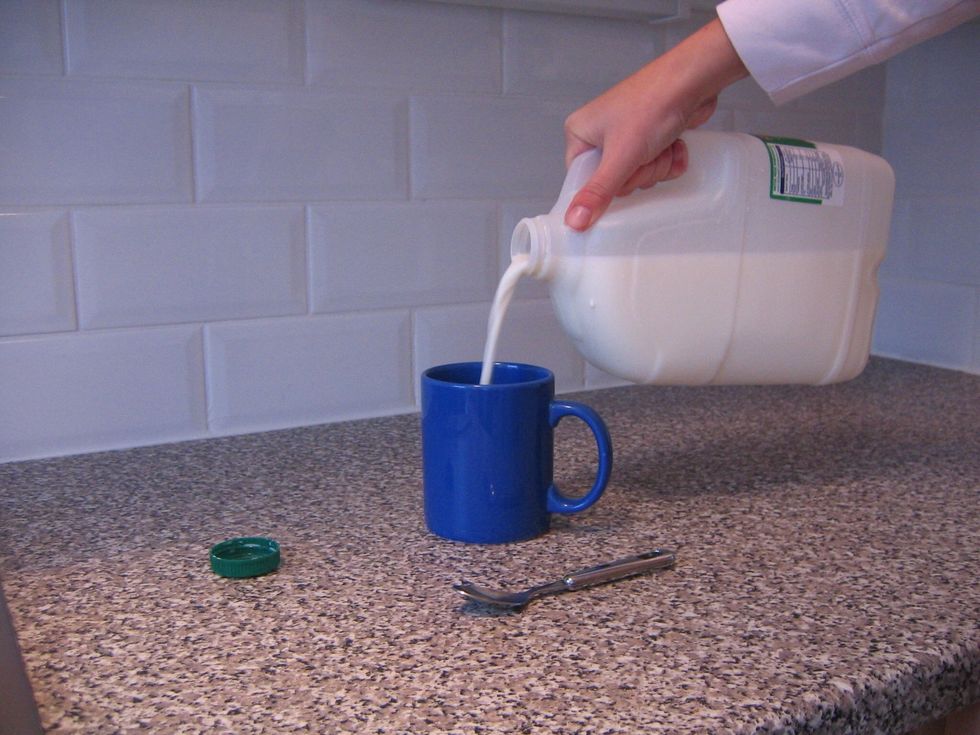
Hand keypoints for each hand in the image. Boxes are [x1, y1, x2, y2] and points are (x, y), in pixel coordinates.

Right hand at [563, 18, 747, 230]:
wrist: (693, 80)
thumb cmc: (652, 104)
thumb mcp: (621, 156)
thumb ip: (598, 192)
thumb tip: (574, 222)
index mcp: (580, 134)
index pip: (583, 181)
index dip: (607, 187)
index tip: (622, 179)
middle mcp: (600, 134)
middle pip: (615, 182)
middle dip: (639, 174)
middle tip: (646, 155)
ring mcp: (626, 135)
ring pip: (639, 176)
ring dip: (657, 166)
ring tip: (663, 144)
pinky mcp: (650, 136)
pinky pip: (656, 166)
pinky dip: (669, 160)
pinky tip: (675, 144)